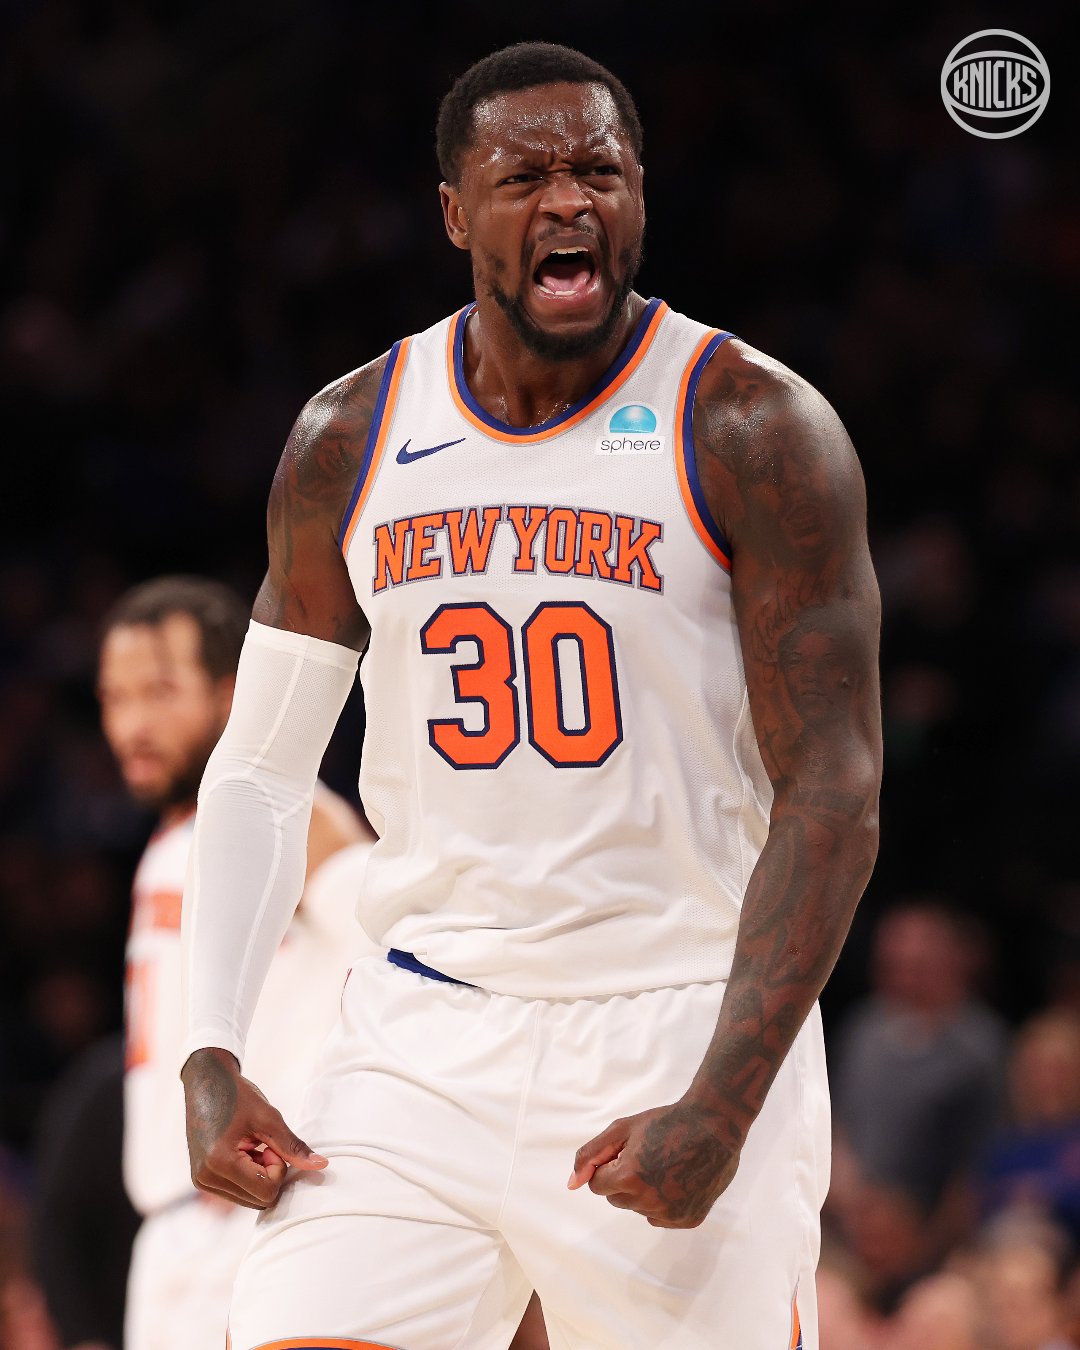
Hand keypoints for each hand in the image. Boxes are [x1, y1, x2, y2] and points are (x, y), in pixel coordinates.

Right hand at [181, 1046, 326, 1208]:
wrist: (207, 1081)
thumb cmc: (236, 1095)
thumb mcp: (269, 1118)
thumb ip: (293, 1147)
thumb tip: (321, 1165)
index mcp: (220, 1163)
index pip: (266, 1191)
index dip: (277, 1168)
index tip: (271, 1145)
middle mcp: (206, 1178)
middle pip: (258, 1200)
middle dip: (269, 1175)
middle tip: (263, 1145)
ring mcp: (201, 1181)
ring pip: (249, 1199)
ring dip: (258, 1176)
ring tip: (252, 1146)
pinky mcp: (202, 1179)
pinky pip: (237, 1192)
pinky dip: (248, 1176)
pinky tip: (245, 1152)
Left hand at [568, 1100, 741, 1228]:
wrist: (715, 1125)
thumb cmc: (666, 1122)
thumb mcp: (622, 1129)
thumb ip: (591, 1155)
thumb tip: (572, 1185)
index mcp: (629, 1179)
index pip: (598, 1185)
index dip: (611, 1165)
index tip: (629, 1151)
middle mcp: (648, 1202)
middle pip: (617, 1199)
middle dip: (625, 1179)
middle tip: (649, 1155)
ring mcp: (670, 1214)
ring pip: (639, 1209)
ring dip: (644, 1191)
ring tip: (666, 1164)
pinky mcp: (688, 1220)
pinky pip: (661, 1217)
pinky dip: (664, 1202)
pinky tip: (679, 1179)